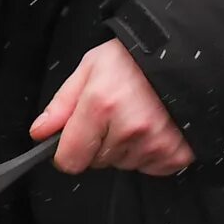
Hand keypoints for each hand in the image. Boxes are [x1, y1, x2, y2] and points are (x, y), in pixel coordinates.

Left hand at [33, 40, 193, 177]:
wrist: (183, 55)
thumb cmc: (134, 59)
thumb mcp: (90, 68)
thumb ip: (62, 104)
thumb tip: (40, 133)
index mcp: (101, 105)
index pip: (70, 159)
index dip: (69, 151)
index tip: (76, 139)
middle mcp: (129, 127)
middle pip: (97, 162)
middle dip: (101, 143)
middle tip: (117, 115)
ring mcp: (155, 143)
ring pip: (123, 164)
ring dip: (126, 148)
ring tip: (139, 116)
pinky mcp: (176, 154)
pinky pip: (150, 168)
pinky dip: (150, 153)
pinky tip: (155, 128)